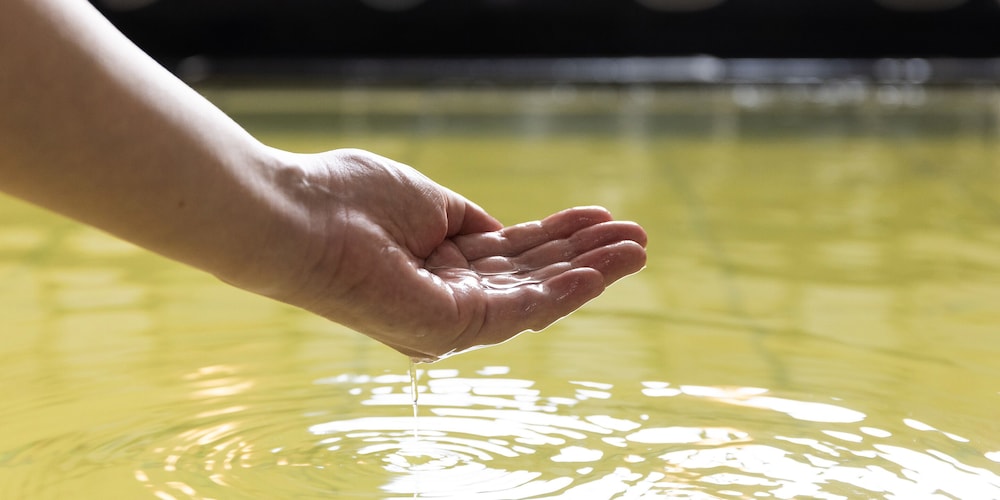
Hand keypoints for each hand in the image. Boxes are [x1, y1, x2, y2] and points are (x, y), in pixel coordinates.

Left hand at [263, 149, 647, 361]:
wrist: (300, 217)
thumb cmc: (348, 200)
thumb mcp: (427, 202)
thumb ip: (466, 221)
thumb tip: (498, 231)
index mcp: (442, 267)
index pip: (515, 254)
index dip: (561, 236)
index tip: (602, 217)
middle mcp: (449, 299)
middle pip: (533, 277)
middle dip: (587, 257)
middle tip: (638, 238)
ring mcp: (449, 318)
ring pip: (535, 296)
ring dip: (589, 273)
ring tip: (637, 249)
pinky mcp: (446, 327)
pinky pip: (516, 311)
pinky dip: (560, 292)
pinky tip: (596, 272)